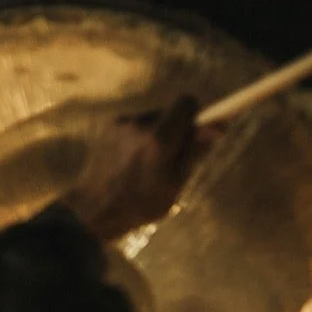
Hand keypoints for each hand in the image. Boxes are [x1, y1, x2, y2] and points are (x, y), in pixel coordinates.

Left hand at [61, 95, 213, 240]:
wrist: (92, 209)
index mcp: (158, 138)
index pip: (186, 101)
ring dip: (157, 134)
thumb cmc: (139, 203)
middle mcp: (138, 124)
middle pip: (169, 111)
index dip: (196, 114)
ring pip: (152, 119)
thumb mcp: (175, 183)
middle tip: (172, 158)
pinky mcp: (108, 128)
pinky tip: (132, 161)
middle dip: (176, 128)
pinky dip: (140, 138)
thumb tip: (219, 124)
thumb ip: (195, 150)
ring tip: (148, 164)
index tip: (197, 132)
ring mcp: (120, 124)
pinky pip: (135, 126)